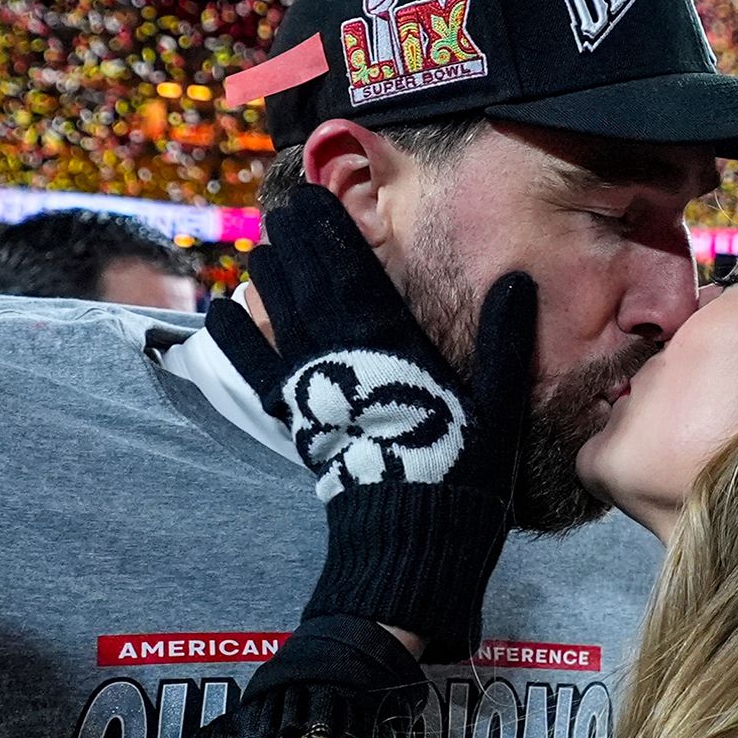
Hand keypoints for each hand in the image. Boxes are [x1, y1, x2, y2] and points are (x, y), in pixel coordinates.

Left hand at [206, 184, 537, 660]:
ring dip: (271, 279)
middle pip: (314, 285)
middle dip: (298, 243)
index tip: (314, 194)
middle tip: (283, 207)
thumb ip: (502, 341)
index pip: (357, 270)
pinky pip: (258, 371)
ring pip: (283, 318)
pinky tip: (221, 311)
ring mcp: (316, 389)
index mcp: (395, 345)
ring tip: (262, 245)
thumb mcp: (497, 407)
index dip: (334, 230)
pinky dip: (239, 340)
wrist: (410, 543)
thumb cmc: (462, 474)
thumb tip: (516, 279)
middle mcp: (347, 357)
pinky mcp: (297, 422)